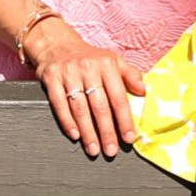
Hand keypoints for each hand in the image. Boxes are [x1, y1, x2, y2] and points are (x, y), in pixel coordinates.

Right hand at [26, 18, 145, 158]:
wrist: (58, 44)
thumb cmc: (90, 57)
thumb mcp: (113, 60)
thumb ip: (130, 74)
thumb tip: (143, 91)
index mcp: (107, 65)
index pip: (118, 96)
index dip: (124, 119)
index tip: (129, 137)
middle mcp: (88, 69)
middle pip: (99, 106)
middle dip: (107, 131)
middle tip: (111, 150)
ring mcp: (69, 74)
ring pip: (80, 108)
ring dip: (88, 132)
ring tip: (94, 149)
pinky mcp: (51, 79)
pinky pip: (59, 104)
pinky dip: (67, 121)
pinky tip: (75, 136)